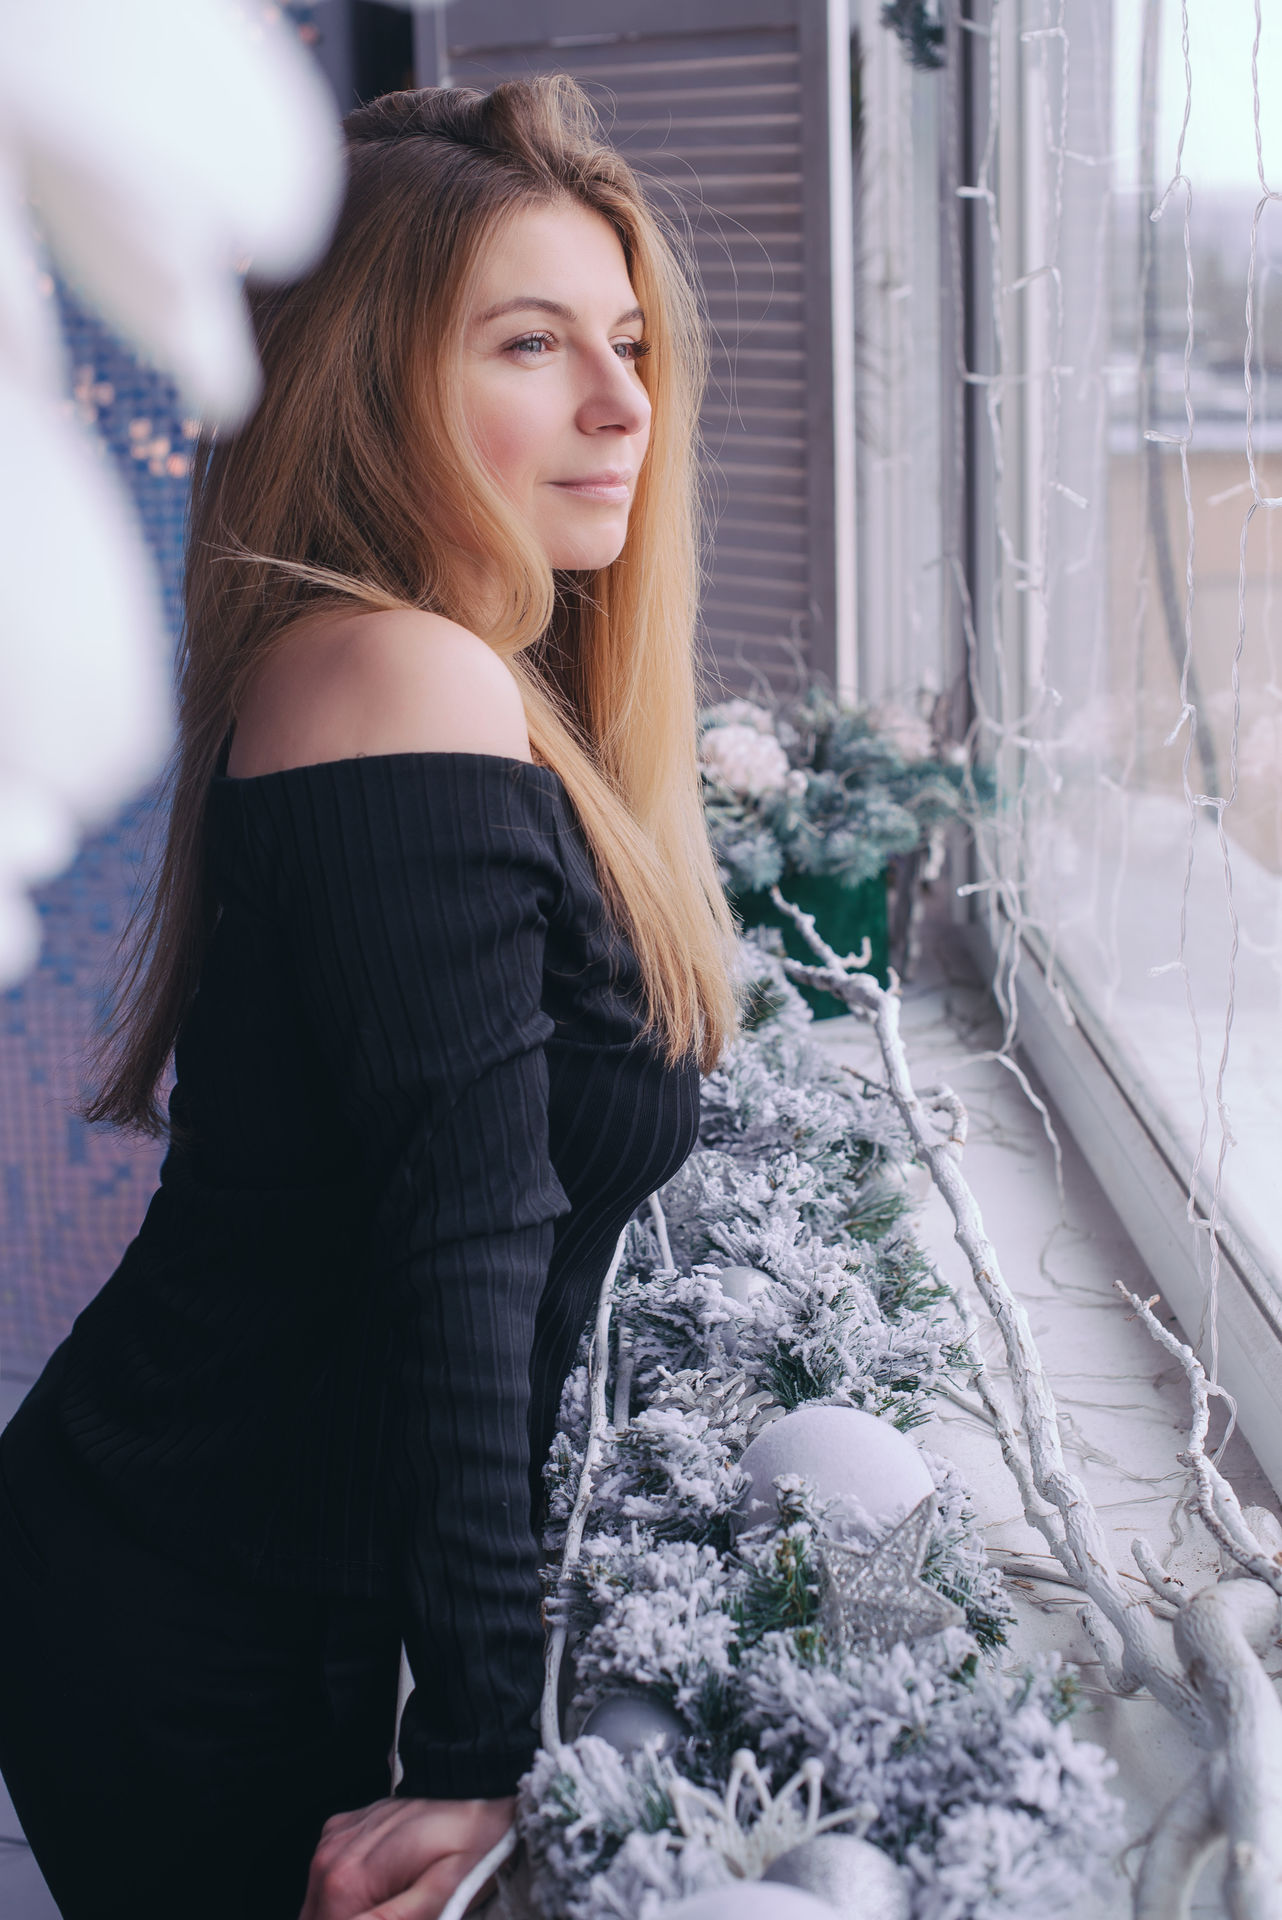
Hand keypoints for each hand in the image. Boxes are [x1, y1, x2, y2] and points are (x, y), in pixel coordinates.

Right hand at [298, 1793, 516, 1919]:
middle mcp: (328, 1860)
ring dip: (351, 1912)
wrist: (474, 1783)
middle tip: (403, 1909)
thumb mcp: (442, 1895)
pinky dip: (352, 1892)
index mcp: (347, 1882)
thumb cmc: (467, 1839)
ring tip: (397, 1899)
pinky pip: (328, 1880)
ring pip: (321, 1907)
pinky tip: (388, 1883)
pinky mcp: (340, 1832)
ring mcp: (333, 1842)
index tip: (403, 1916)